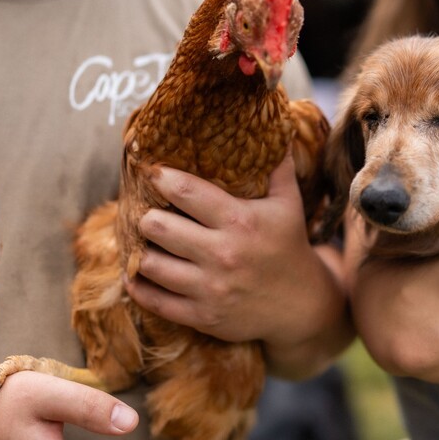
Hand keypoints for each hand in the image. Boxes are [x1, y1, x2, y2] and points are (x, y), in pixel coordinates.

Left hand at [125, 153, 323, 346]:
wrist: (301, 306)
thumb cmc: (288, 246)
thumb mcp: (288, 204)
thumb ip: (276, 165)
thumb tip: (274, 123)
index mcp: (240, 221)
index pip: (186, 192)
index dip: (161, 178)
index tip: (151, 171)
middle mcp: (222, 254)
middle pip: (157, 227)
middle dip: (147, 216)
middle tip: (148, 212)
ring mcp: (210, 288)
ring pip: (149, 264)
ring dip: (140, 250)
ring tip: (145, 241)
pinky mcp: (202, 316)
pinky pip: (154, 301)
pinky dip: (138, 285)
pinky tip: (137, 272)